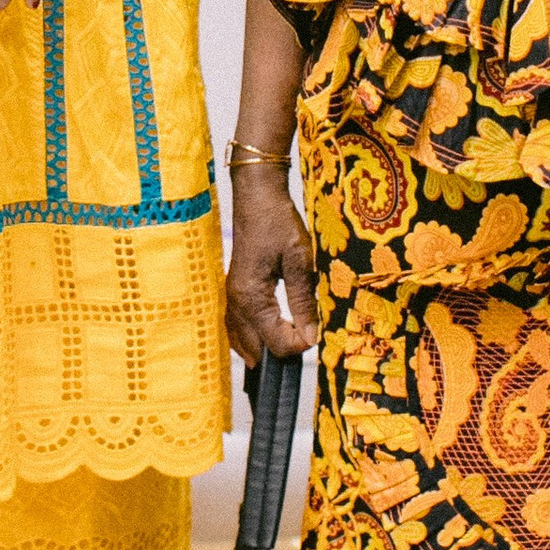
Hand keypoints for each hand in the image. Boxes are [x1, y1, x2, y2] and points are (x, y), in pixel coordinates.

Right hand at [226, 158, 318, 362]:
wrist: (256, 196)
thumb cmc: (278, 223)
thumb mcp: (300, 261)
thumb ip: (304, 302)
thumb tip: (311, 337)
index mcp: (252, 298)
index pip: (276, 342)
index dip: (300, 344)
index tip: (317, 333)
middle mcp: (236, 302)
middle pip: (255, 348)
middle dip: (281, 352)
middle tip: (305, 343)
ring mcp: (231, 297)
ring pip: (240, 340)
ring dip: (262, 349)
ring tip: (285, 351)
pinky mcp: (234, 289)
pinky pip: (236, 326)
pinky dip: (250, 337)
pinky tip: (263, 338)